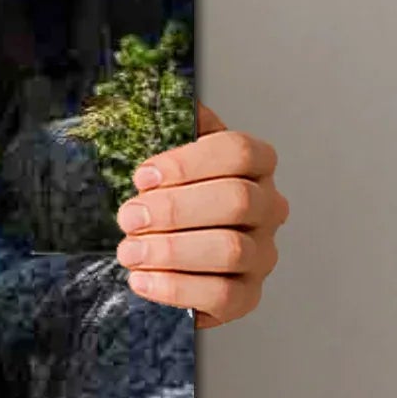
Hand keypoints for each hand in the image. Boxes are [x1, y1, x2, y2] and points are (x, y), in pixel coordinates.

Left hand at [113, 102, 286, 327]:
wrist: (166, 255)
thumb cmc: (169, 199)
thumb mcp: (167, 158)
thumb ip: (170, 126)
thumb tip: (173, 100)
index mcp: (254, 166)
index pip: (239, 151)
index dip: (188, 162)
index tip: (142, 176)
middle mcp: (268, 208)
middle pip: (236, 200)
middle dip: (173, 209)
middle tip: (128, 217)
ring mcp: (262, 254)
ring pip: (230, 249)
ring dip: (170, 250)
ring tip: (129, 251)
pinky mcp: (248, 296)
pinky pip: (222, 295)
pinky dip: (175, 288)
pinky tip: (142, 280)